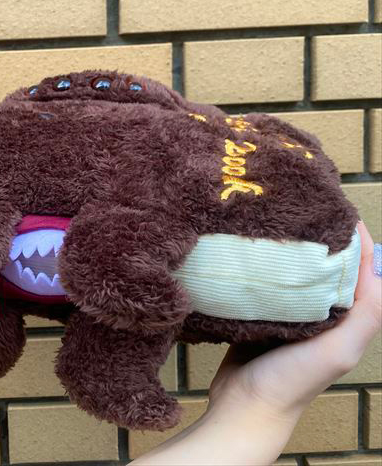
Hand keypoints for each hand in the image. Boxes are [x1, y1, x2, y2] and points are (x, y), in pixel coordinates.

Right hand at [209, 220, 380, 419]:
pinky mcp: (263, 312)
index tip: (338, 211)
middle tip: (303, 209)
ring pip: (297, 272)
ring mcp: (290, 312)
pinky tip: (256, 250)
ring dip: (293, 249)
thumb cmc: (293, 380)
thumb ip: (367, 315)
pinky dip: (268, 265)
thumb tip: (378, 265)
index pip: (359, 272)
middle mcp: (321, 313)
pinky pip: (270, 283)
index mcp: (346, 320)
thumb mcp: (339, 351)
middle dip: (321, 239)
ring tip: (279, 222)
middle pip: (327, 268)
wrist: (244, 405)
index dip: (355, 242)